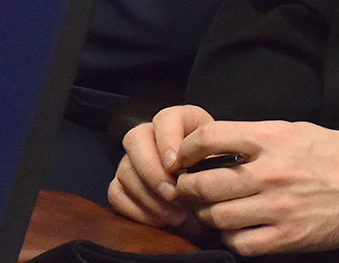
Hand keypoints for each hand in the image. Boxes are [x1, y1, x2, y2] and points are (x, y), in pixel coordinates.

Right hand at [110, 105, 212, 236]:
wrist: (210, 201)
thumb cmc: (217, 177)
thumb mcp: (222, 165)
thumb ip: (210, 162)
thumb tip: (191, 175)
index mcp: (181, 121)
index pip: (166, 118)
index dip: (168, 140)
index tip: (177, 165)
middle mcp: (152, 135)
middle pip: (135, 139)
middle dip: (153, 171)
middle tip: (174, 194)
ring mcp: (133, 159)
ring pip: (125, 170)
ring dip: (149, 196)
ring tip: (176, 214)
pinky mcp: (122, 184)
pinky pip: (116, 194)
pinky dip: (137, 210)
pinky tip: (160, 220)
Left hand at [174, 120, 338, 255]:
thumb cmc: (334, 155)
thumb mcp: (295, 131)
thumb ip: (257, 138)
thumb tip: (218, 146)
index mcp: (272, 139)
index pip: (211, 138)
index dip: (186, 149)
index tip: (183, 157)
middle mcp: (271, 172)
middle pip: (205, 184)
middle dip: (188, 188)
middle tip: (188, 189)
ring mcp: (278, 207)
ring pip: (217, 217)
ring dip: (206, 216)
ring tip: (210, 211)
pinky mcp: (287, 237)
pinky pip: (240, 243)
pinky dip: (230, 238)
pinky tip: (235, 230)